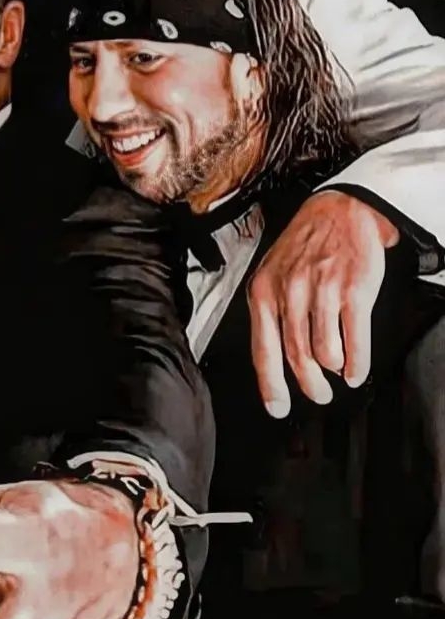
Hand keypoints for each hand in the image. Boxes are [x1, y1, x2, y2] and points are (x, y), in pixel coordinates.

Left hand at [248, 189, 398, 416]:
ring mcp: (322, 292)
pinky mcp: (354, 292)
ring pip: (324, 353)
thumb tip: (272, 358)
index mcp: (263, 291)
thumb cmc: (304, 247)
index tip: (277, 408)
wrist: (339, 211)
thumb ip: (270, 313)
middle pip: (296, 357)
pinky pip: (354, 341)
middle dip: (308, 385)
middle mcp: (289, 293)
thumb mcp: (272, 274)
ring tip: (337, 376)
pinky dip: (356, 364)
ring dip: (332, 372)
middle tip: (317, 396)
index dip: (270, 384)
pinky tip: (356, 371)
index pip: (262, 348)